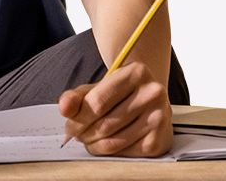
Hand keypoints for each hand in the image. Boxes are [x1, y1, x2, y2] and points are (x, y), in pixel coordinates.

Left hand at [57, 61, 172, 156]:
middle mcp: (153, 92)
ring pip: (114, 142)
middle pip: (105, 124)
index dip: (78, 118)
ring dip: (95, 145)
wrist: (147, 100)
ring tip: (89, 140)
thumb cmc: (118, 94)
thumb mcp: (96, 88)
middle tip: (77, 135)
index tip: (69, 126)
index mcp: (136, 72)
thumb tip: (64, 107)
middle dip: (84, 134)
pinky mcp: (161, 139)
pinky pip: (127, 153)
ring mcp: (160, 117)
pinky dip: (112, 152)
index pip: (98, 101)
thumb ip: (76, 97)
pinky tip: (108, 143)